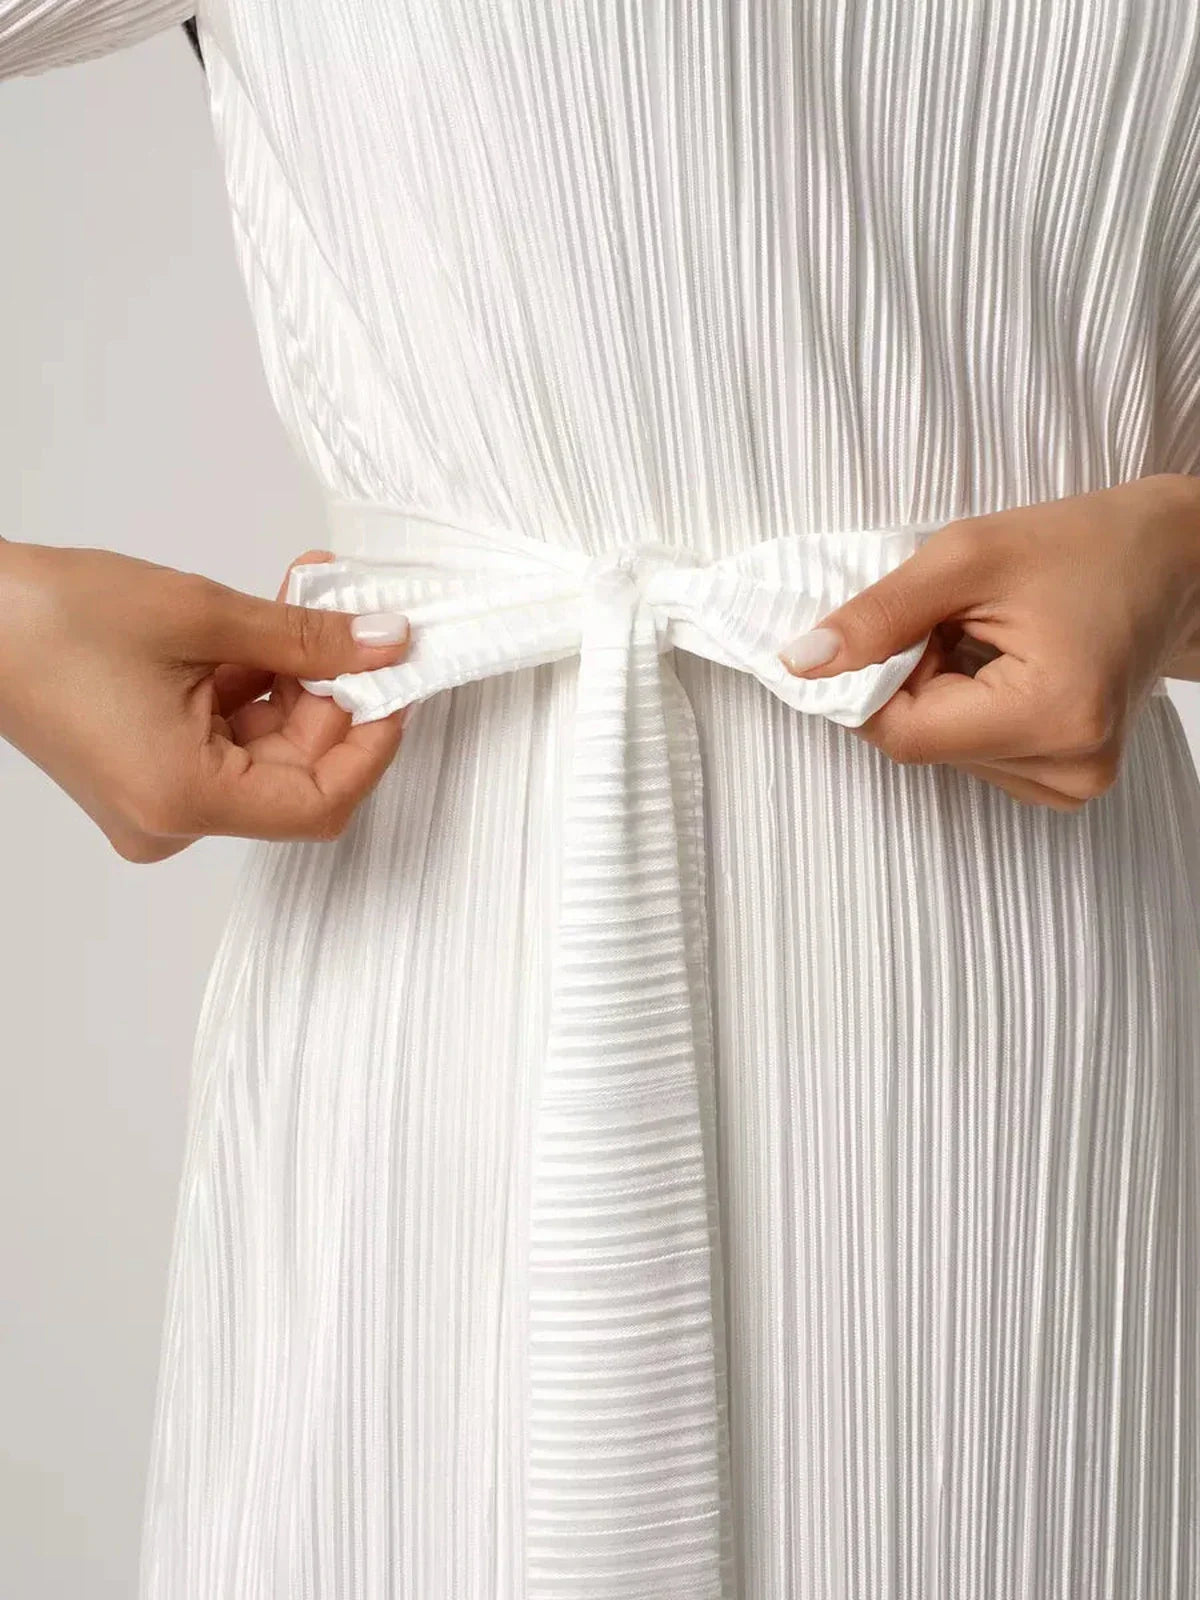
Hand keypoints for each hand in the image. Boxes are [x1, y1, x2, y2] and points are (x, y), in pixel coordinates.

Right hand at [0, 541, 411, 860]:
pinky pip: (228, 739)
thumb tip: (384, 644)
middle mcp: (172, 819)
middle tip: (358, 617)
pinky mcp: (149, 772)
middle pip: (297, 772)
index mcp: (184, 800)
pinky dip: (255, 685)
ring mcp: (159, 800)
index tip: (399, 682)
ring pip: (266, 750)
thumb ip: (306, 639)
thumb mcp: (201, 616)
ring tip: (309, 598)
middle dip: (335, 692)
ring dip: (297, 678)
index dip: (374, 742)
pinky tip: (268, 623)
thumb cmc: (47, 621)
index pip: (321, 802)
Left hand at [777, 472, 1199, 810]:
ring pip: (944, 753)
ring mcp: (1075, 781)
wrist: (1177, 558)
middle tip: (951, 619)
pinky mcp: (1071, 780)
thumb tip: (801, 664)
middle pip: (923, 745)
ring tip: (988, 640)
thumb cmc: (1084, 545)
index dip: (867, 685)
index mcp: (1052, 714)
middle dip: (911, 681)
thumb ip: (878, 615)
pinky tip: (1003, 668)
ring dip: (938, 695)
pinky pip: (977, 755)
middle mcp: (1069, 766)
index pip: (904, 735)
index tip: (875, 631)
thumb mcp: (968, 556)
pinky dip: (967, 711)